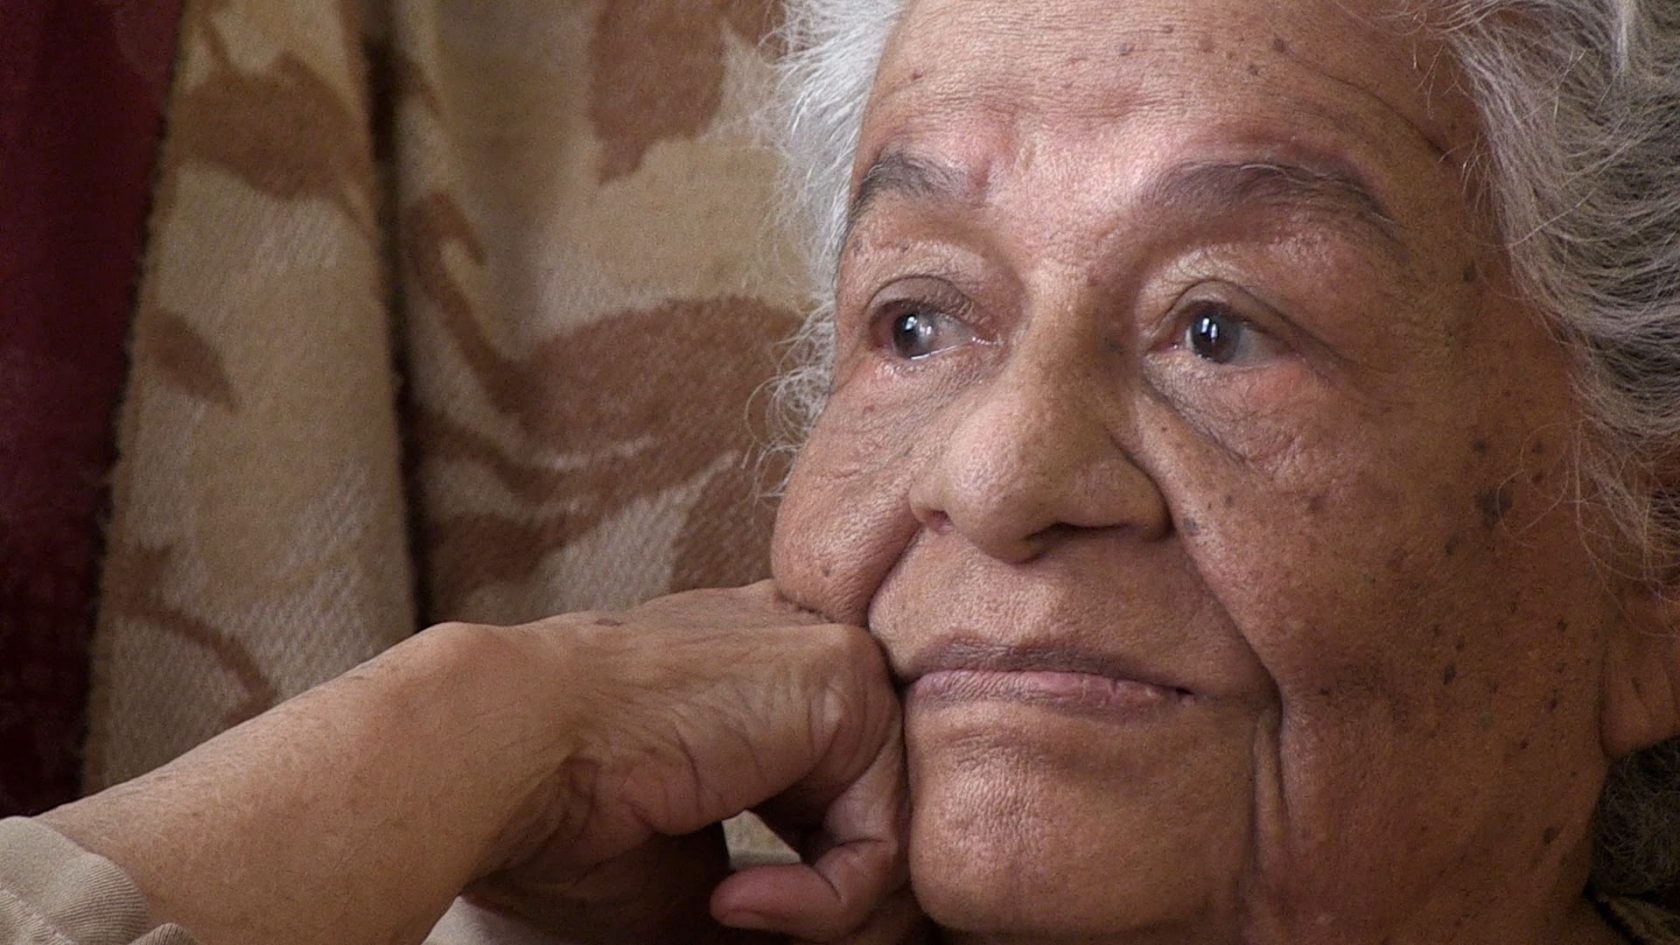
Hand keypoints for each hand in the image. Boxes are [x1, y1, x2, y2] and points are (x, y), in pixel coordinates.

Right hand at [468, 581, 918, 944]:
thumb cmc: (570, 820)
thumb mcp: (700, 880)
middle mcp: (801, 656)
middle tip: (754, 932)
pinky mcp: (841, 676)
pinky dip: (822, 902)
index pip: (845, 796)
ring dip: (827, 916)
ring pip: (896, 833)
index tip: (738, 916)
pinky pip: (884, 836)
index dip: (820, 883)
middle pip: (885, 813)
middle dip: (841, 911)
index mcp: (762, 683)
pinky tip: (732, 898)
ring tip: (732, 918)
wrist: (507, 756)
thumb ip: (789, 901)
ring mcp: (829, 658)